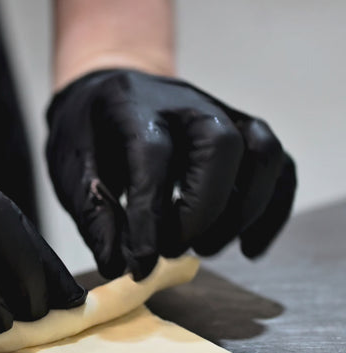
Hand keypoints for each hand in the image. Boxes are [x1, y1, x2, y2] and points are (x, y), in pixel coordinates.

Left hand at [46, 69, 296, 279]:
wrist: (113, 89)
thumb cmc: (91, 132)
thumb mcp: (71, 167)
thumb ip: (93, 213)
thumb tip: (117, 263)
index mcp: (133, 105)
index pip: (154, 156)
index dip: (150, 214)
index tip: (143, 262)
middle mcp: (187, 103)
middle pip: (221, 147)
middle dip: (204, 211)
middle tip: (175, 249)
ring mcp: (224, 112)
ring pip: (262, 152)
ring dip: (245, 211)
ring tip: (208, 248)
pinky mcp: (246, 131)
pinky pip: (280, 167)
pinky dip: (273, 211)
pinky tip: (248, 247)